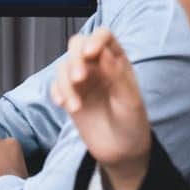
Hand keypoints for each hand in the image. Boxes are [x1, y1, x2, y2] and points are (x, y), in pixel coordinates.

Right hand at [50, 27, 152, 189]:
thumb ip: (117, 77)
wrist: (121, 153)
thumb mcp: (131, 102)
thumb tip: (102, 54)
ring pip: (64, 66)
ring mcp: (82, 80)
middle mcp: (98, 66)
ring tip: (74, 106)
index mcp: (117, 61)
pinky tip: (64, 106)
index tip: (91, 53)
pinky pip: (56, 85)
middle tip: (79, 79)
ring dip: (65, 83)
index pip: (103, 36)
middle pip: (78, 45)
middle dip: (75, 59)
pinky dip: (57, 92)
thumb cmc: (132, 125)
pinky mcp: (70, 95)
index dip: (95, 39)